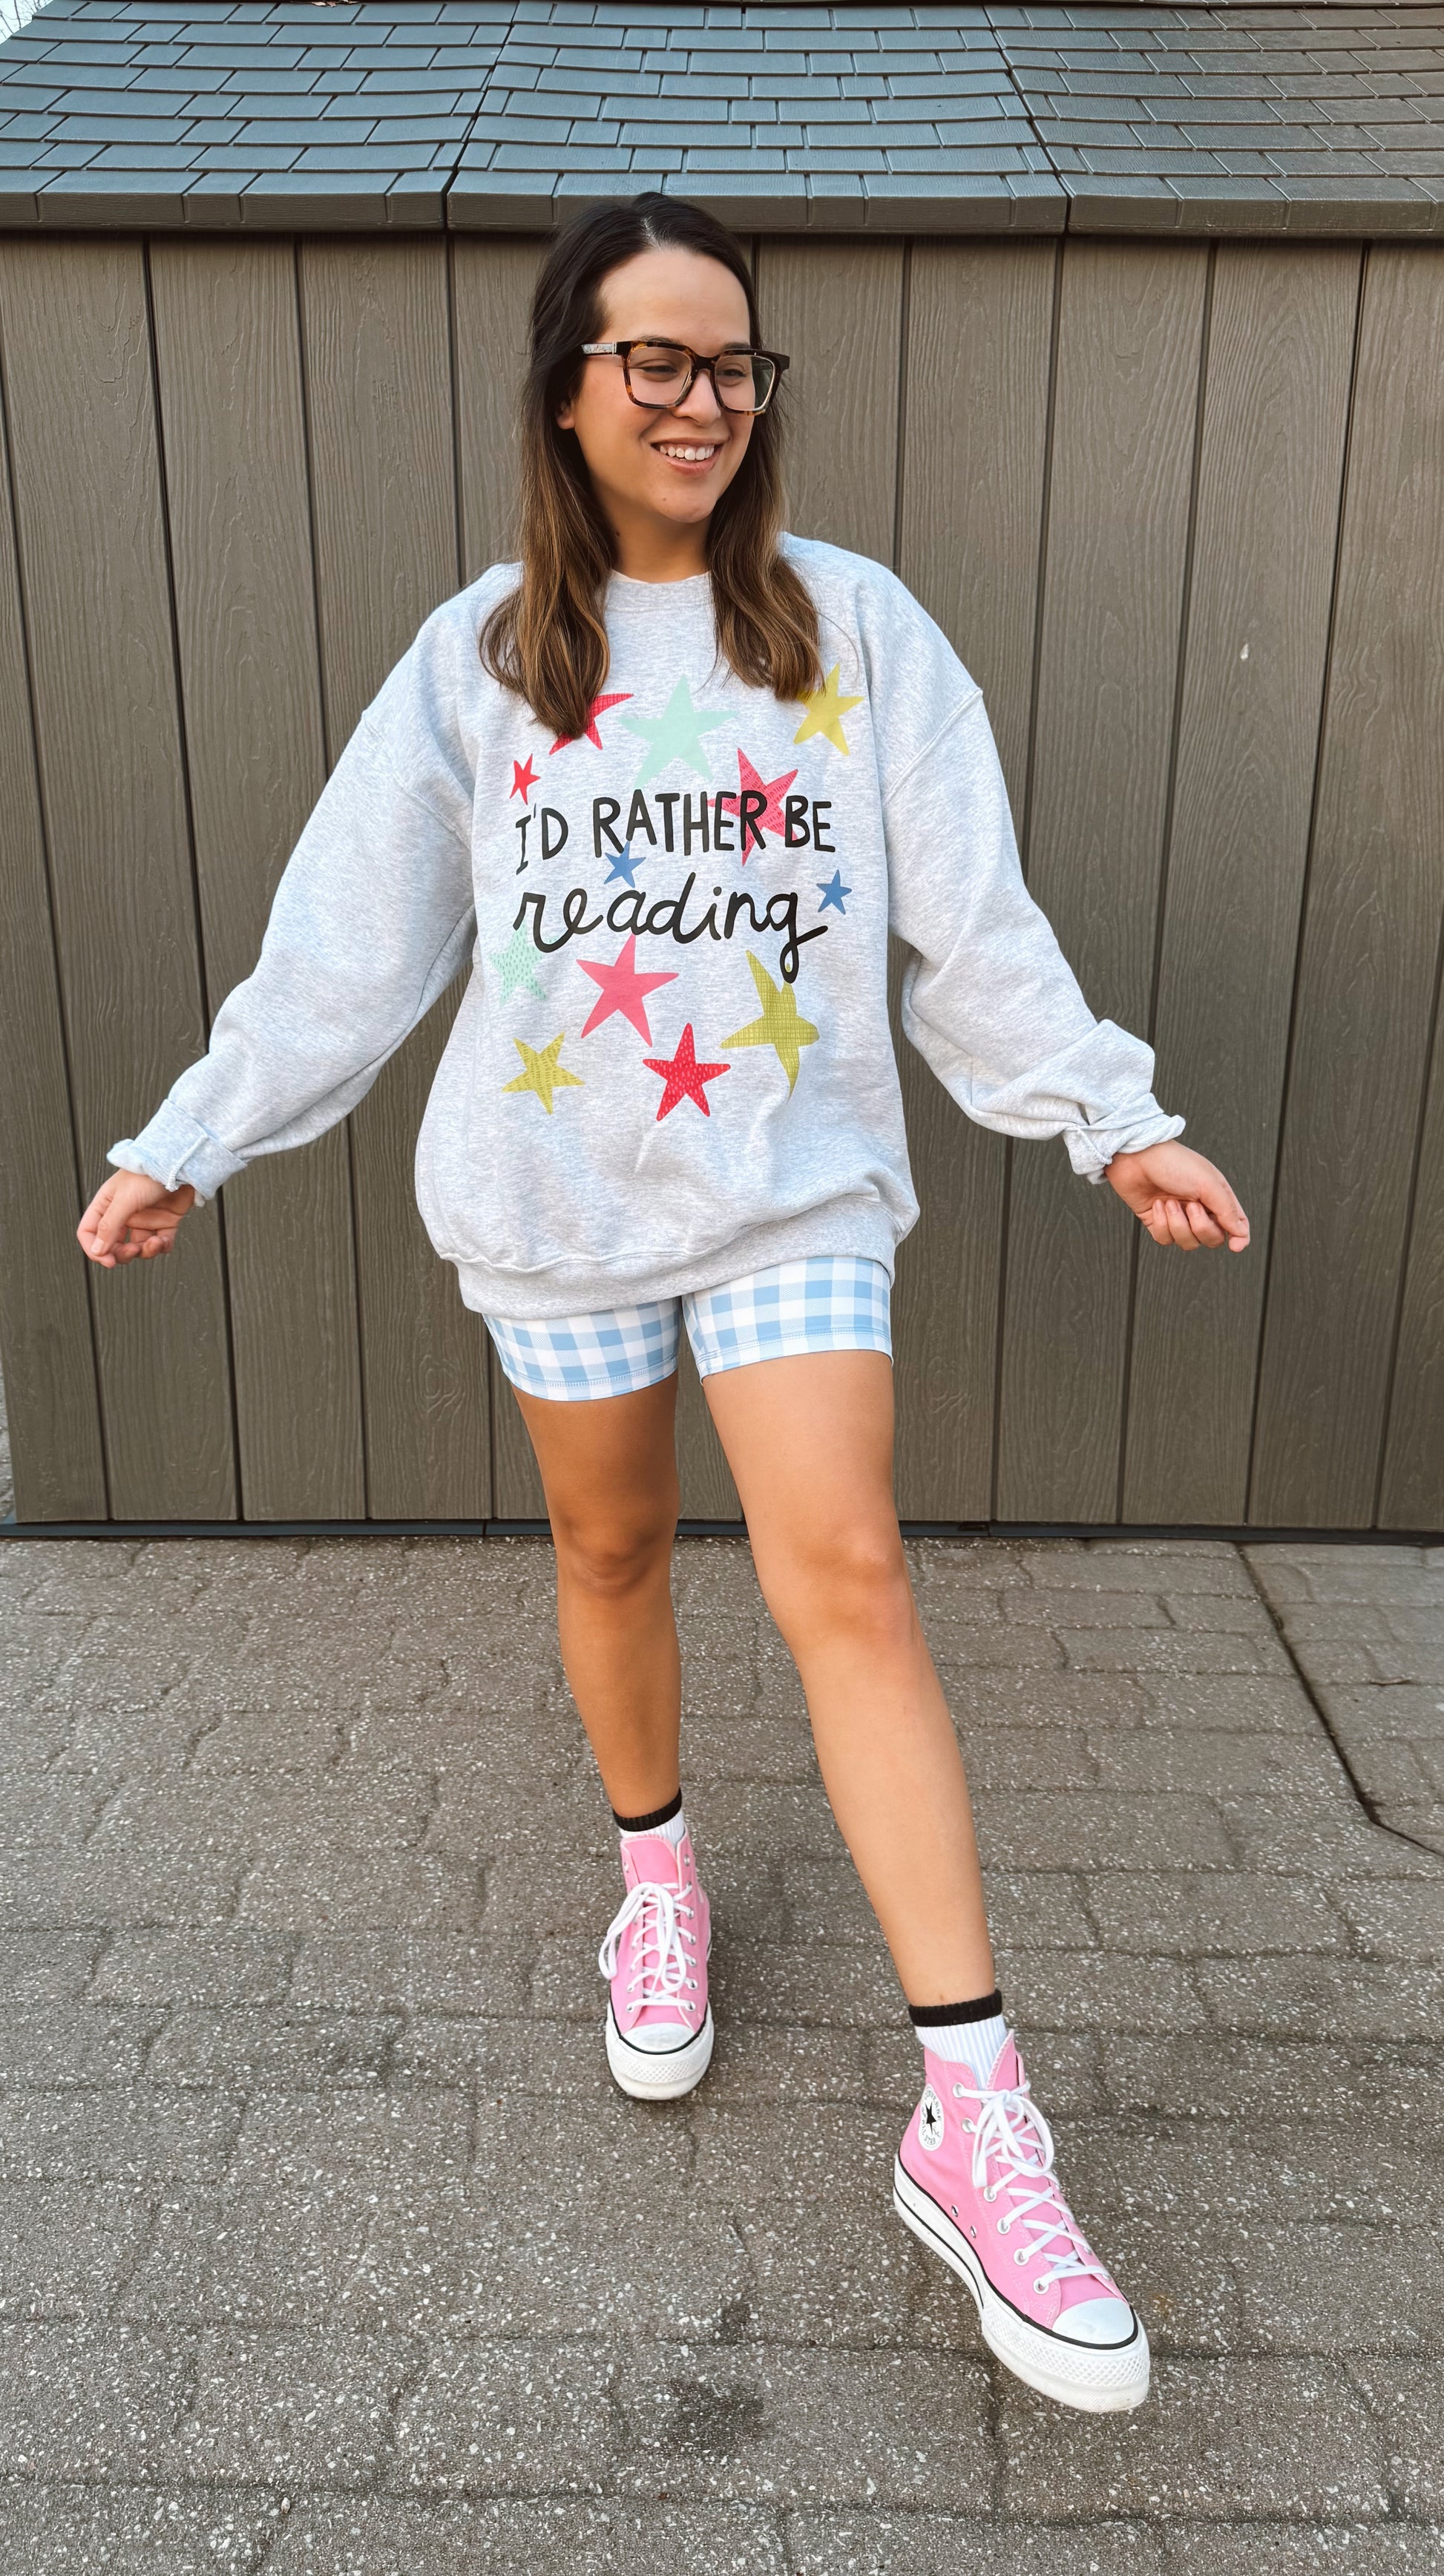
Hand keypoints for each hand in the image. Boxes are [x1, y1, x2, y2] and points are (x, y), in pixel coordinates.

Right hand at [77, 1169, 195, 1267]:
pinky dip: (162, 1246)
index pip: (90, 1232)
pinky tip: (164, 1240)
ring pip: (139, 1248)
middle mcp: (123, 1214)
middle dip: (123, 1254)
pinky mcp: (165, 1222)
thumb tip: (96, 1251)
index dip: (95, 1250)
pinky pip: (160, 1244)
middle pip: (114, 1245)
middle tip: (132, 1251)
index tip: (108, 1261)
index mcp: (106, 1206)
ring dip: (146, 1251)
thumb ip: (109, 1226)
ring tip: (155, 1242)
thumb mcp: (124, 1200)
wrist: (180, 1163)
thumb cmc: (148, 1175)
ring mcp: (145, 1219)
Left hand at [1106, 1142, 1248, 1251]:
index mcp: (1216, 1196)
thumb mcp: (1207, 1183)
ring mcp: (1178, 1217)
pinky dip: (1161, 1224)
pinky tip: (1156, 1205)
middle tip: (1191, 1206)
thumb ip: (1227, 1210)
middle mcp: (1199, 1208)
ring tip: (1169, 1201)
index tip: (1235, 1246)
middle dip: (1201, 1226)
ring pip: (1187, 1242)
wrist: (1136, 1157)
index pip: (1236, 1224)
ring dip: (1177, 1224)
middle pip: (1212, 1239)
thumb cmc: (1173, 1162)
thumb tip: (1241, 1233)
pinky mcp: (1157, 1222)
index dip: (1239, 1237)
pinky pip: (1165, 1239)